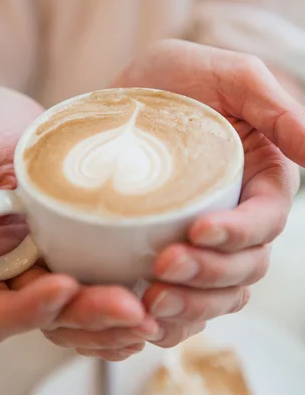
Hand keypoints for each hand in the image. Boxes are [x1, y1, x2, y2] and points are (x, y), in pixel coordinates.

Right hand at [0, 87, 194, 360]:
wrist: (19, 122)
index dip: (27, 309)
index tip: (64, 286)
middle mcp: (16, 276)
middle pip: (48, 322)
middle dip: (89, 320)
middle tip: (134, 309)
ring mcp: (52, 268)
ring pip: (81, 319)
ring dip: (117, 325)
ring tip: (156, 313)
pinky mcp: (84, 255)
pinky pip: (104, 293)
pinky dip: (129, 308)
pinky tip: (162, 304)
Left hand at [115, 40, 304, 343]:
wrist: (118, 98)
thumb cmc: (177, 77)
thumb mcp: (230, 77)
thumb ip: (277, 109)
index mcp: (260, 180)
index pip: (265, 222)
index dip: (240, 234)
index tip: (199, 230)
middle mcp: (237, 215)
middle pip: (243, 267)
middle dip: (209, 275)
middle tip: (162, 267)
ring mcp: (202, 237)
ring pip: (217, 293)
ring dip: (191, 305)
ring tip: (150, 301)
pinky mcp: (167, 250)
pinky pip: (183, 299)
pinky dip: (171, 317)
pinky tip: (145, 317)